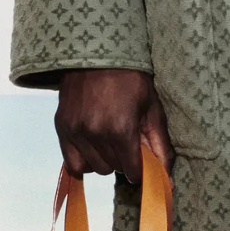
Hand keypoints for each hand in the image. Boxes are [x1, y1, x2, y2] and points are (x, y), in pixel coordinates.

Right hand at [54, 68, 173, 184]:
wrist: (97, 54)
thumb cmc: (130, 79)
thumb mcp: (152, 107)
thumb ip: (160, 144)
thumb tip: (167, 176)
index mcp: (121, 129)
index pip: (131, 170)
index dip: (139, 168)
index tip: (140, 160)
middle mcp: (96, 133)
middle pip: (113, 169)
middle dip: (123, 161)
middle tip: (125, 143)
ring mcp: (76, 131)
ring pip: (94, 168)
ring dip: (105, 160)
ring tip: (109, 141)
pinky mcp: (62, 127)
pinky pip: (73, 163)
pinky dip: (84, 161)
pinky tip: (93, 148)